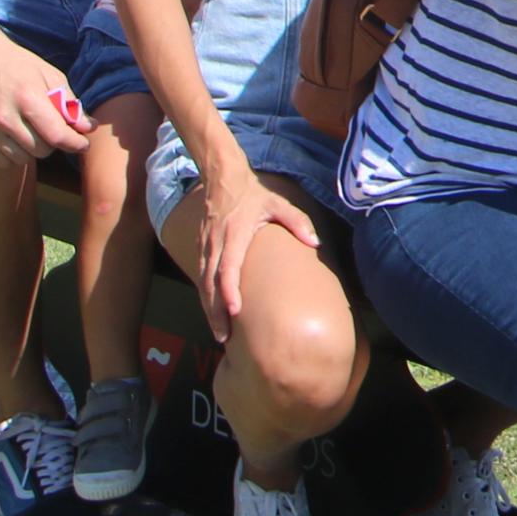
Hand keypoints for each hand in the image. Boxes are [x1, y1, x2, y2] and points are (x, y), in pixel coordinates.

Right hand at [0, 38, 85, 165]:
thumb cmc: (19, 66)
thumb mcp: (50, 76)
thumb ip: (70, 104)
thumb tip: (87, 128)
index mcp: (27, 98)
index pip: (57, 135)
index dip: (75, 143)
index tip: (83, 144)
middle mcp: (5, 116)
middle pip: (42, 150)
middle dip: (54, 143)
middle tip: (54, 129)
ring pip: (23, 158)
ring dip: (35, 150)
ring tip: (35, 131)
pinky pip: (4, 162)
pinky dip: (15, 155)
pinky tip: (18, 138)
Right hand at [190, 165, 316, 323]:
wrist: (222, 178)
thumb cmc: (253, 194)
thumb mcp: (277, 203)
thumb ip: (297, 222)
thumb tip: (315, 242)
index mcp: (235, 233)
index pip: (228, 267)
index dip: (229, 291)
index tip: (234, 312)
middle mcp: (216, 242)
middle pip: (210, 284)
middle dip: (215, 312)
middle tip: (223, 337)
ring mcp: (205, 246)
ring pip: (202, 284)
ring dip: (209, 310)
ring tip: (219, 333)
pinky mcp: (201, 249)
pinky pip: (201, 278)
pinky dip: (206, 298)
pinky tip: (214, 314)